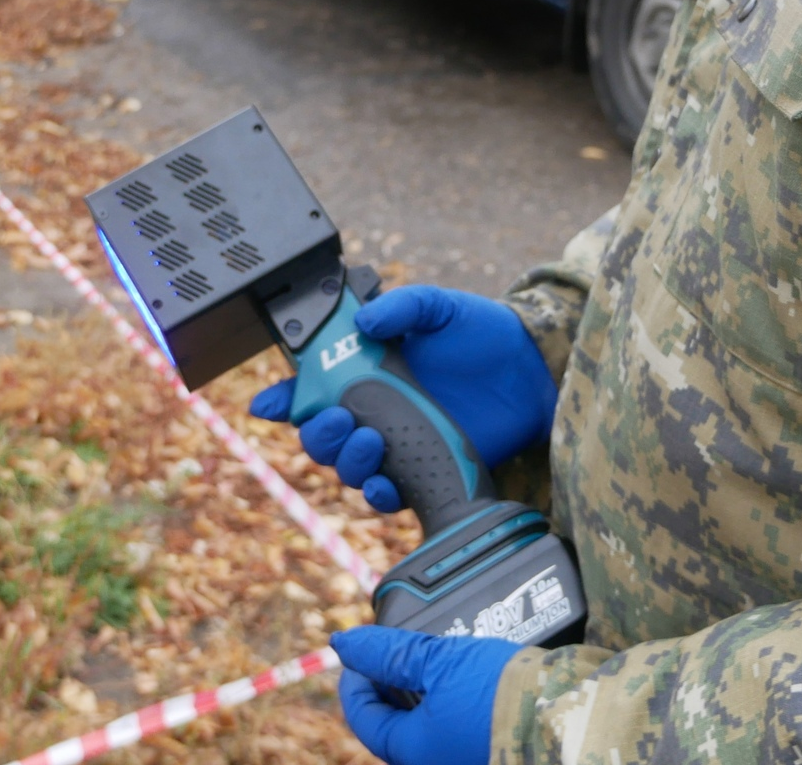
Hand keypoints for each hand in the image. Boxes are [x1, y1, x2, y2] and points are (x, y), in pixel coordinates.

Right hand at [250, 286, 558, 512]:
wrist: (533, 373)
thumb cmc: (481, 334)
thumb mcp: (440, 308)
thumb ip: (404, 307)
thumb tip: (364, 319)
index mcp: (365, 369)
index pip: (310, 388)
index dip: (282, 399)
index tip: (268, 405)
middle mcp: (374, 410)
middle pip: (322, 436)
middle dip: (318, 433)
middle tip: (337, 417)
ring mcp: (397, 444)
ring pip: (349, 467)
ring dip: (347, 460)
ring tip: (368, 439)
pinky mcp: (425, 470)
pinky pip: (389, 494)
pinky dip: (381, 492)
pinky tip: (386, 480)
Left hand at [334, 626, 523, 764]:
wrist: (576, 718)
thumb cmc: (505, 695)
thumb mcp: (441, 661)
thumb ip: (390, 653)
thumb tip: (343, 643)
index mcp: (413, 754)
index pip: (365, 718)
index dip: (357, 678)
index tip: (361, 648)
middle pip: (397, 726)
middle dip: (393, 684)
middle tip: (400, 649)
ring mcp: (466, 761)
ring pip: (430, 728)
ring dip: (425, 693)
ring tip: (436, 657)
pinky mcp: (493, 754)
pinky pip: (458, 731)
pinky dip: (454, 704)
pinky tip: (469, 678)